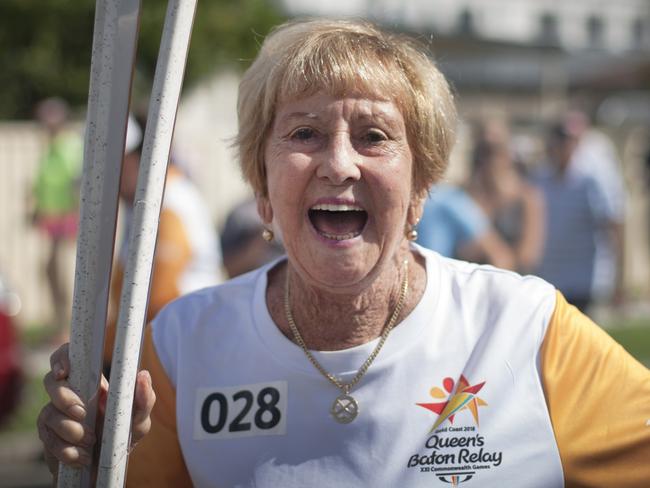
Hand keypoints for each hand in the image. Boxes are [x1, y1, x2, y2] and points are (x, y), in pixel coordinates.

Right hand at [37, 343, 155, 476]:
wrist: (105, 470)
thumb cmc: (123, 437)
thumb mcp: (139, 421)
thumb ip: (144, 400)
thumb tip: (143, 375)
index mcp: (90, 383)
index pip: (69, 357)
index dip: (61, 358)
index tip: (65, 371)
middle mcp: (69, 394)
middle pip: (51, 381)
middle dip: (64, 398)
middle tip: (82, 414)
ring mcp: (55, 415)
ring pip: (48, 413)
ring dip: (71, 430)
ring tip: (91, 442)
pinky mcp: (48, 437)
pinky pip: (48, 440)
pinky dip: (67, 450)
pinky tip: (82, 457)